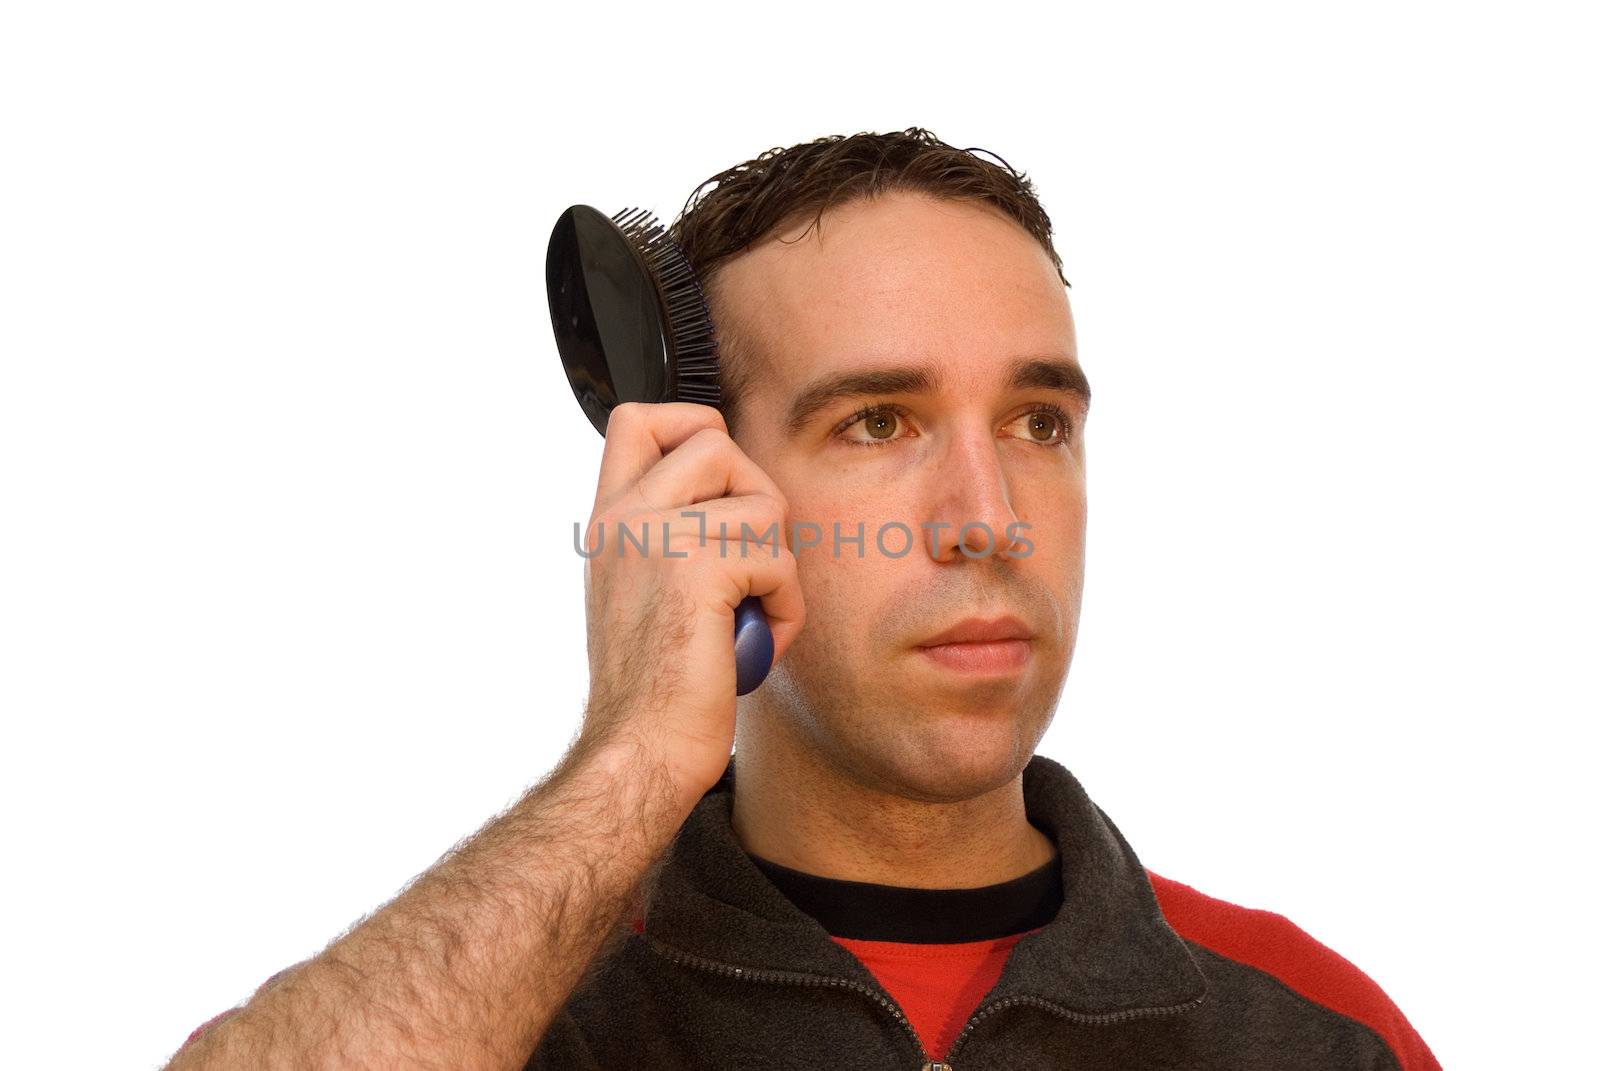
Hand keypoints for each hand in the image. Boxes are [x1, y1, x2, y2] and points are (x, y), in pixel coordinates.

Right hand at [576, 402, 805, 802]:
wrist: (641, 751)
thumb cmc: (656, 690)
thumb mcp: (643, 591)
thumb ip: (670, 534)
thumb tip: (731, 493)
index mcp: (609, 520)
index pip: (639, 418)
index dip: (691, 429)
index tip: (716, 491)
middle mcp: (624, 517)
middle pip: (715, 439)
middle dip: (754, 499)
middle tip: (744, 566)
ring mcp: (655, 536)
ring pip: (763, 503)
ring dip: (776, 567)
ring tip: (749, 616)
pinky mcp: (697, 568)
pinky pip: (778, 559)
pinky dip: (785, 607)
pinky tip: (756, 641)